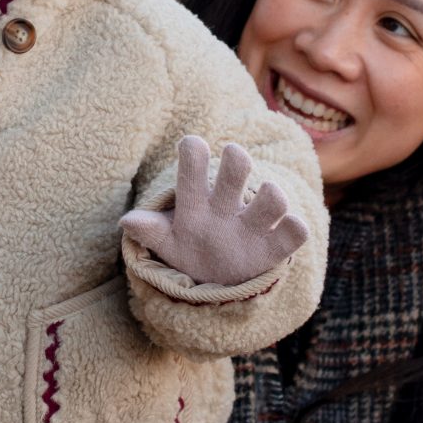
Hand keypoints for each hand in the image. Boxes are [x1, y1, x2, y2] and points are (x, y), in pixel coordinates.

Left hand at [120, 135, 308, 288]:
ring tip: (269, 193)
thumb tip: (127, 221)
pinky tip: (292, 224)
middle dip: (237, 161)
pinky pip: (292, 234)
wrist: (218, 277)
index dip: (193, 157)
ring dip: (271, 193)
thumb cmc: (189, 248)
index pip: (193, 171)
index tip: (192, 144)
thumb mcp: (167, 242)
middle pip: (237, 172)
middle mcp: (228, 206)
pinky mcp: (274, 247)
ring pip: (271, 199)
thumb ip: (150, 231)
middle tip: (234, 152)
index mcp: (197, 202)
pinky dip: (295, 228)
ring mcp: (253, 224)